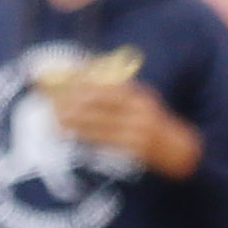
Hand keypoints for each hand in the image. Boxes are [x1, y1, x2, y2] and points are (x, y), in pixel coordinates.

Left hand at [43, 77, 192, 174]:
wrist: (175, 150)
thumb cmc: (148, 123)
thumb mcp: (136, 102)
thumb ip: (114, 92)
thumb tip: (83, 77)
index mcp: (139, 94)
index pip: (105, 84)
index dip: (82, 81)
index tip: (61, 81)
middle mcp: (139, 109)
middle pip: (99, 101)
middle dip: (73, 100)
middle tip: (52, 101)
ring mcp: (137, 130)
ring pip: (99, 122)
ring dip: (75, 120)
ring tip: (55, 118)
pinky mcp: (133, 149)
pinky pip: (104, 141)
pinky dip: (85, 136)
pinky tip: (71, 134)